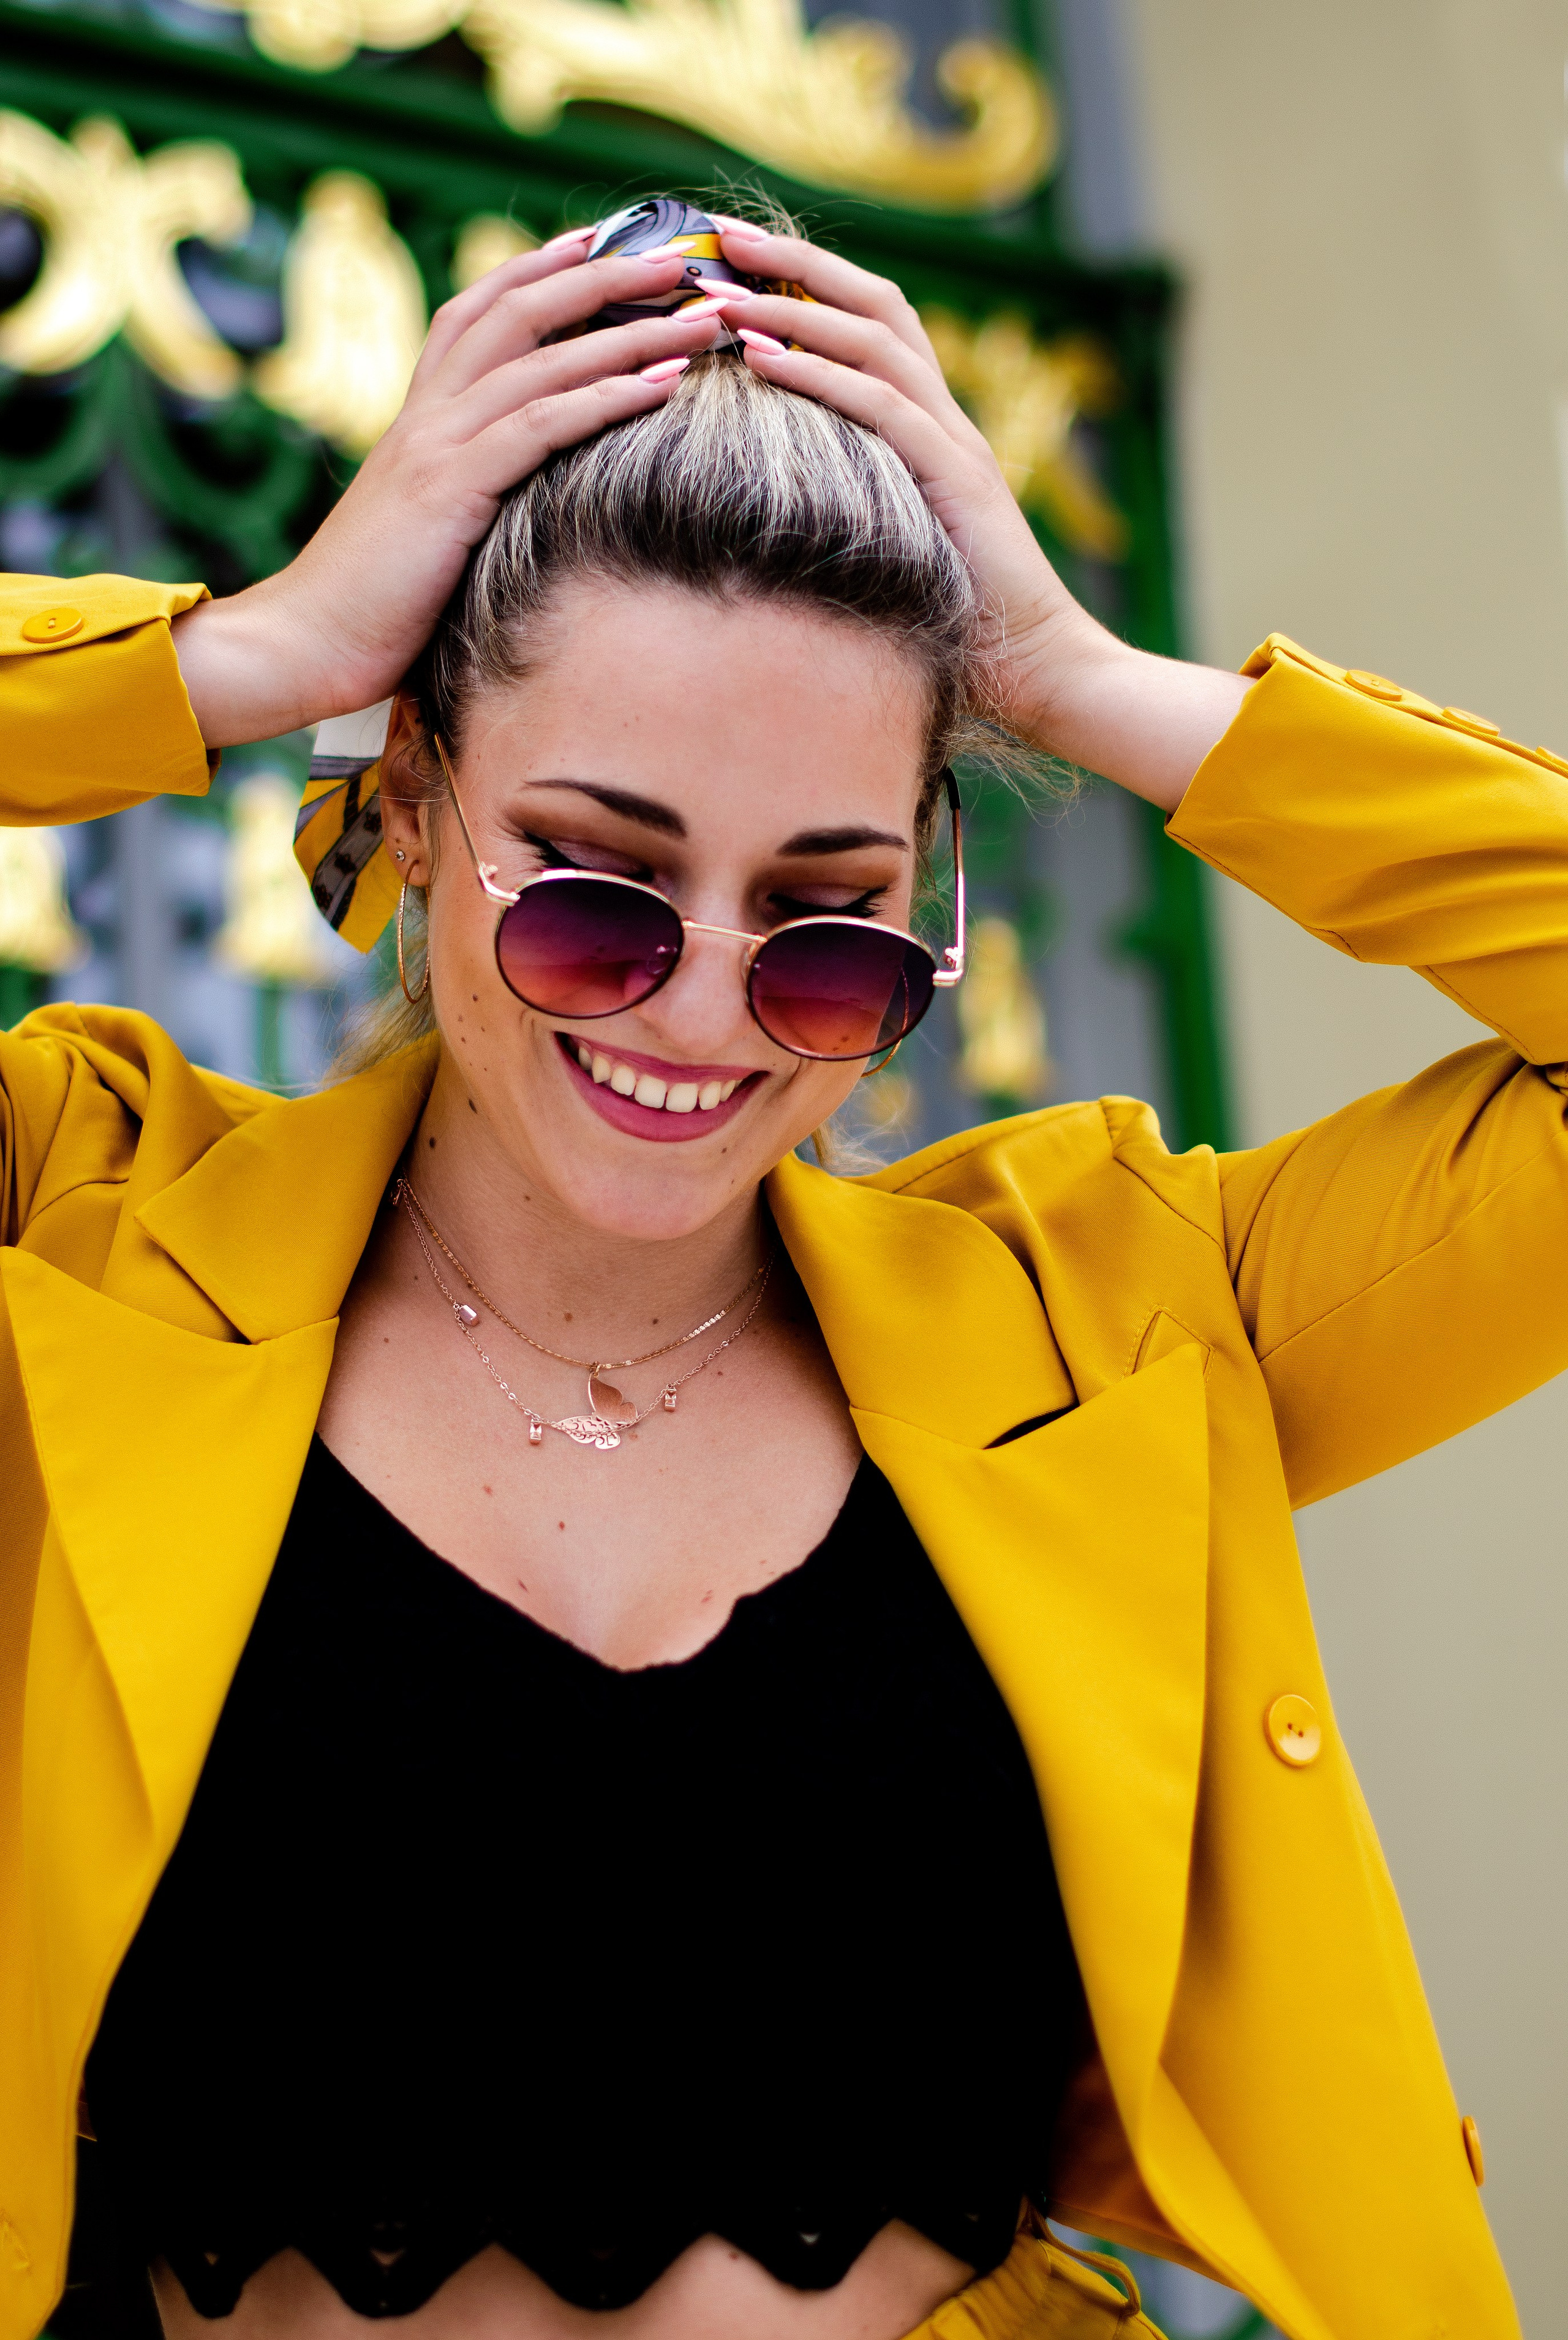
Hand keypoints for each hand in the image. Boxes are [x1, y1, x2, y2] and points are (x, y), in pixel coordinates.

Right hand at [172, 235, 725, 746]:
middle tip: (676, 257)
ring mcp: (437, 445)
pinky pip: (542, 424)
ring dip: (629, 331)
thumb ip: (463, 499)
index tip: (602, 241)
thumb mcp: (423, 535)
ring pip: (543, 358)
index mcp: (418, 419)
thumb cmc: (368, 608)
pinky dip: (605, 396)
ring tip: (698, 316)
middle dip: (602, 275)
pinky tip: (661, 383)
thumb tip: (519, 505)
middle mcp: (427, 414)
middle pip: (518, 309)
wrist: (302, 643)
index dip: (539, 268)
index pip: (478, 313)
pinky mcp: (452, 488)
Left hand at [708, 222, 1248, 810]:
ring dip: (793, 305)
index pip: (871, 325)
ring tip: (722, 288)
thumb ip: (850, 514)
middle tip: (716, 234)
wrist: (1045, 673)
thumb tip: (769, 514)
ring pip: (873, 338)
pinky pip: (880, 405)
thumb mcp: (891, 553)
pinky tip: (761, 355)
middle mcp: (946, 420)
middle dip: (793, 261)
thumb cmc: (963, 630)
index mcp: (932, 431)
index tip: (731, 261)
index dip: (806, 282)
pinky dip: (818, 373)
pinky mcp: (955, 479)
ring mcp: (954, 444)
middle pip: (873, 302)